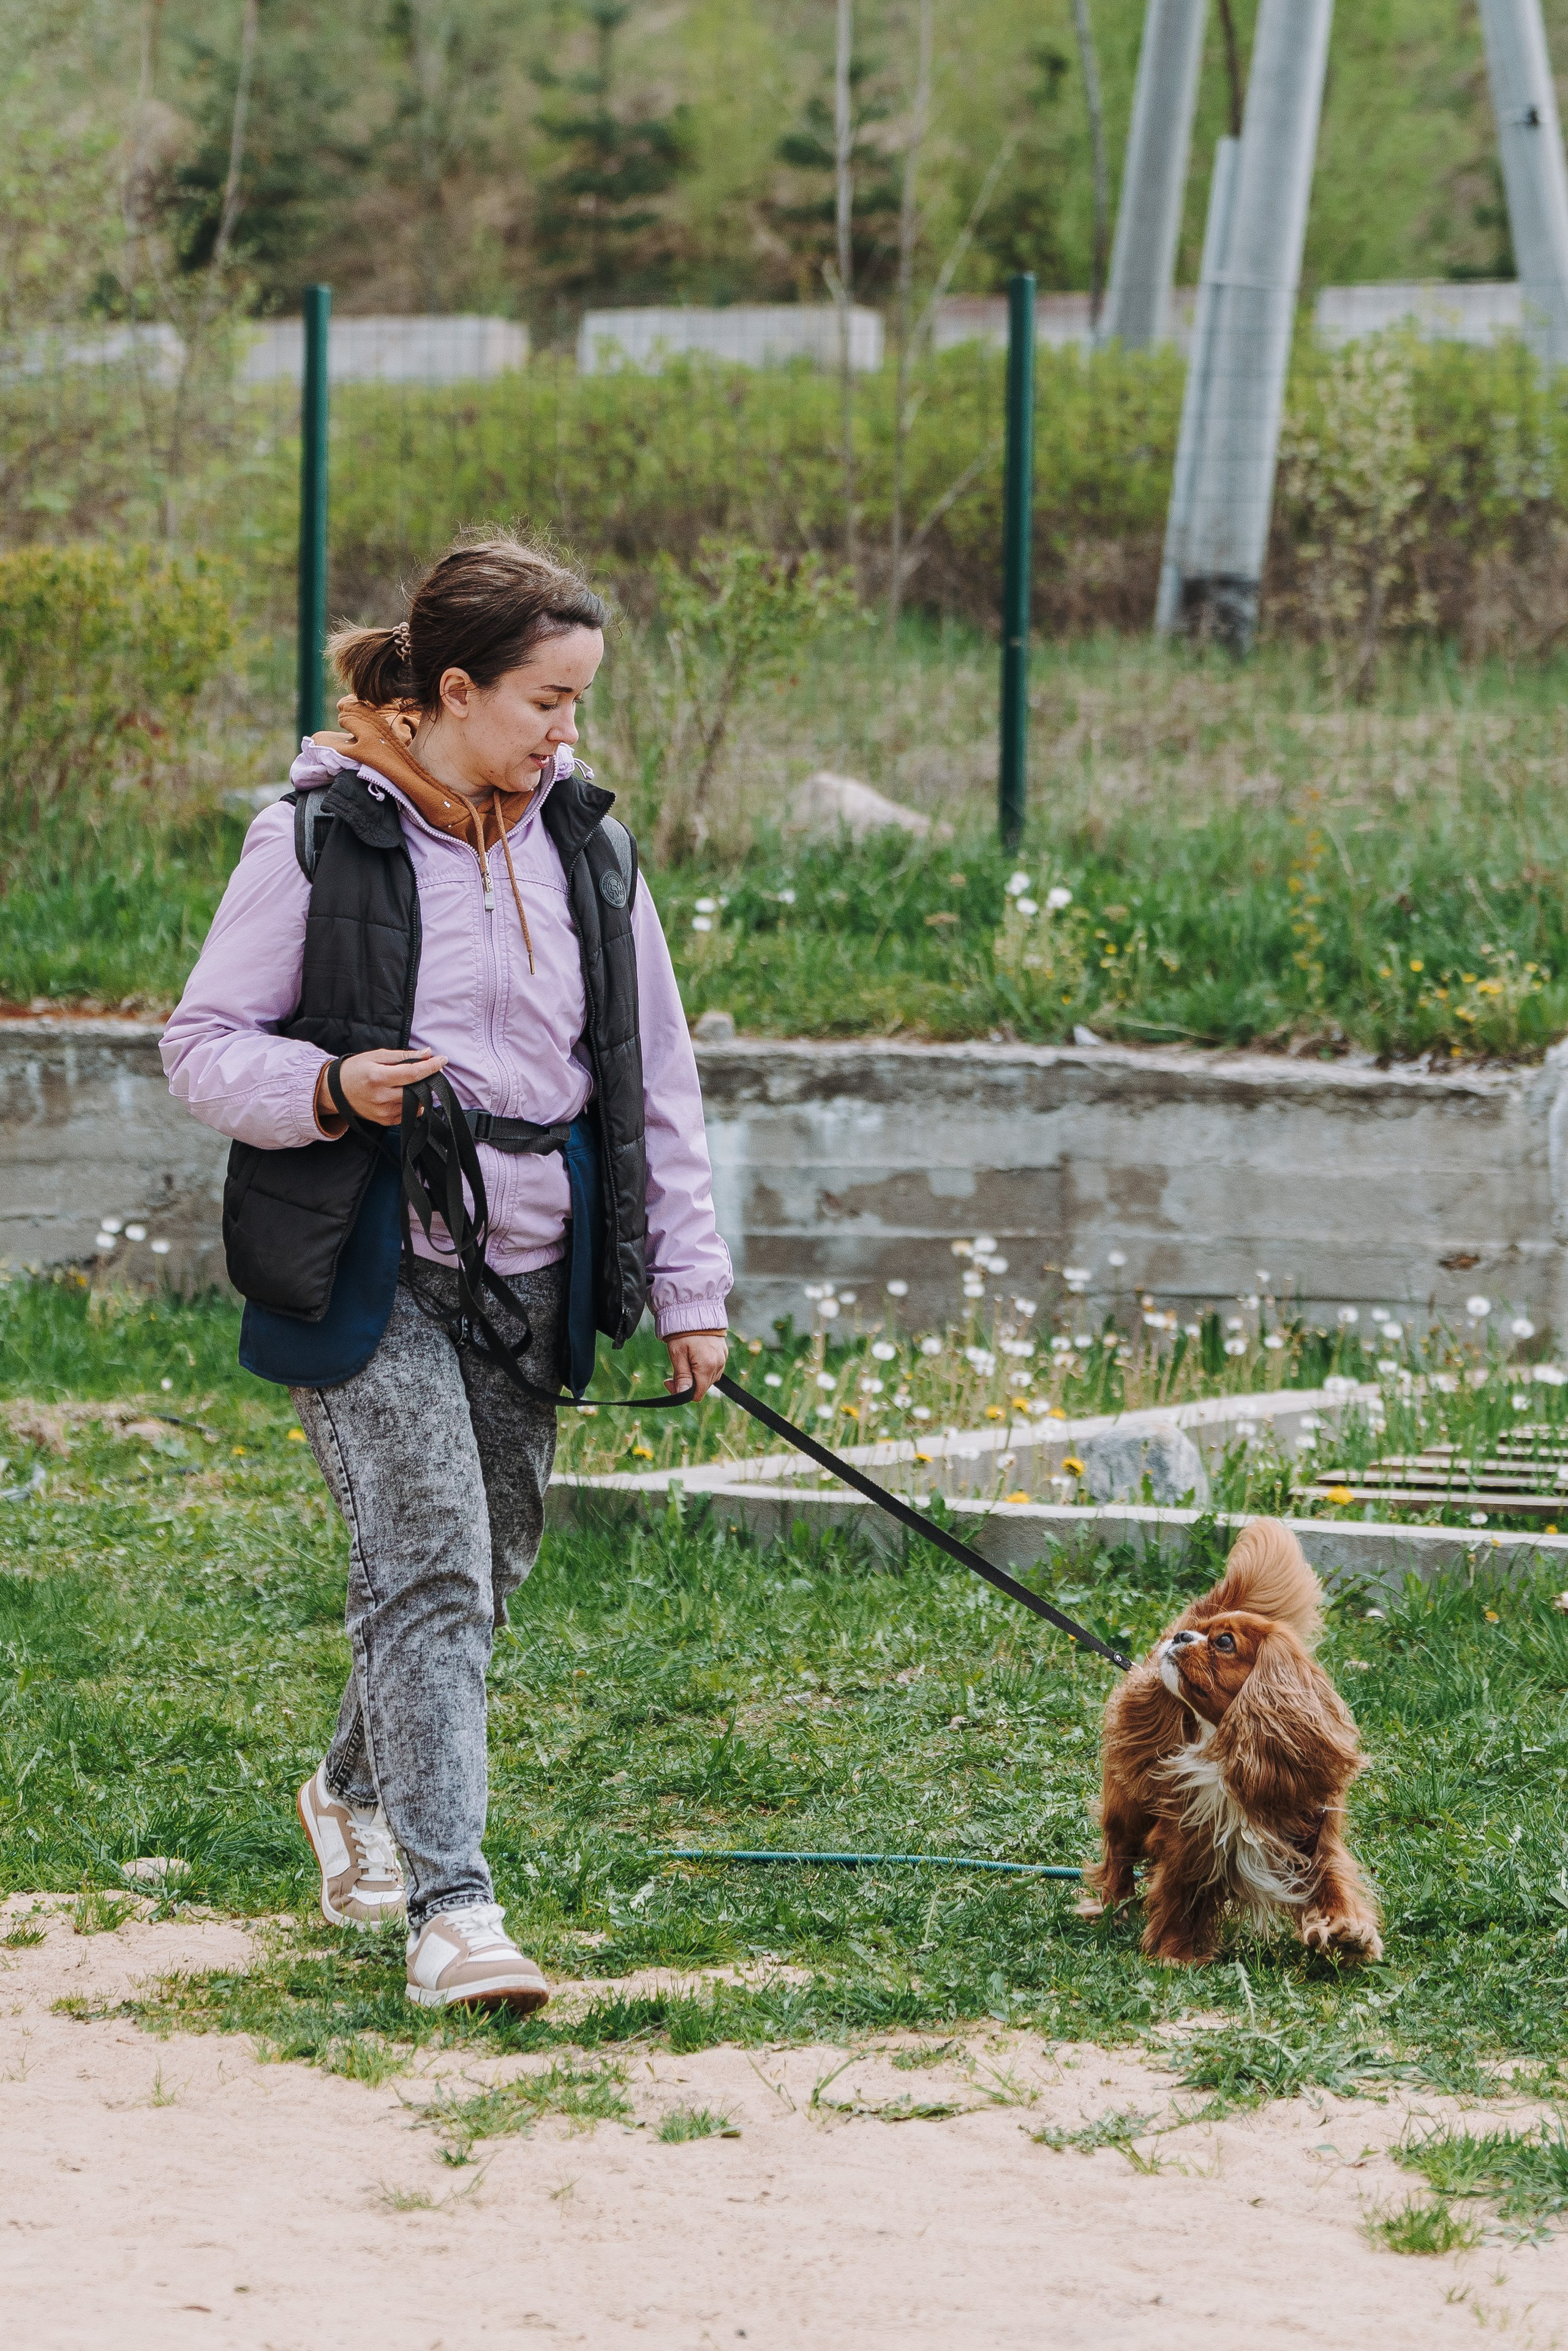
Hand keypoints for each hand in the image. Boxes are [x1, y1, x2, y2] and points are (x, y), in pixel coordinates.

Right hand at [315, 1047, 446, 1133]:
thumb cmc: (356, 1070)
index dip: (431, 1067)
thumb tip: (426, 1054)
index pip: (412, 1073)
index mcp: (378, 1077)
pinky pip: (408, 1114)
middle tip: (428, 1071)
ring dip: (420, 1092)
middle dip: (427, 1080)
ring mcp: (383, 1112)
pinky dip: (412, 1104)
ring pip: (415, 1104)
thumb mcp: (377, 1056)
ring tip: (411, 1083)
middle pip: (416, 1090)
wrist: (335, 1091)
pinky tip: (404, 1095)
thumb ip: (403, 1056)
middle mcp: (381, 1097)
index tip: (442, 1060)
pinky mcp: (385, 1121)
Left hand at [664, 1331, 727, 1401]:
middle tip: (674, 1371)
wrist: (696, 1309)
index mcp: (707, 1367)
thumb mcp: (677, 1354)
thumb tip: (682, 1394)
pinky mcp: (723, 1352)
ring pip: (709, 1378)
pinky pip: (714, 1368)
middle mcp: (718, 1364)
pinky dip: (704, 1367)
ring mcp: (722, 1358)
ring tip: (686, 1361)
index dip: (683, 1392)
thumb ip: (682, 1376)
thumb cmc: (683, 1331)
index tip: (669, 1381)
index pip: (697, 1394)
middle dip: (689, 1383)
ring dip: (697, 1375)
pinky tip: (695, 1357)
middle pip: (703, 1386)